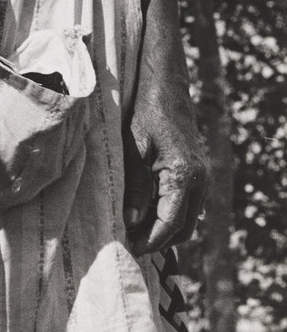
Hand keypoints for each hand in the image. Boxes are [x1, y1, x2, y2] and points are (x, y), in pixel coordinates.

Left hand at [123, 0, 208, 255]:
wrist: (164, 83)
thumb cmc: (144, 112)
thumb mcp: (133, 151)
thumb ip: (134, 189)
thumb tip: (132, 223)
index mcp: (183, 177)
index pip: (169, 224)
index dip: (150, 241)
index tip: (130, 249)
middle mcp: (199, 180)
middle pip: (183, 227)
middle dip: (159, 239)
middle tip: (130, 243)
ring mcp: (202, 175)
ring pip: (188, 216)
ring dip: (166, 227)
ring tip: (136, 229)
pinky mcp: (197, 168)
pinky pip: (189, 202)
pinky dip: (172, 212)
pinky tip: (148, 209)